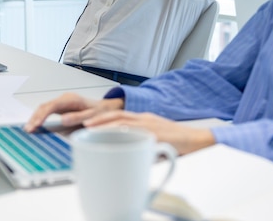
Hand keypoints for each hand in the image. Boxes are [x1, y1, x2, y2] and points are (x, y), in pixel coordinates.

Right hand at [24, 92, 124, 131]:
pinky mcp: (60, 106)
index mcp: (71, 99)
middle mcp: (64, 98)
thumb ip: (77, 117)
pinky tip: (35, 125)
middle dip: (35, 117)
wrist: (104, 108)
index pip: (52, 106)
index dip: (42, 115)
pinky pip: (47, 110)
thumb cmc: (99, 112)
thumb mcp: (91, 115)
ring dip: (35, 117)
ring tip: (28, 129)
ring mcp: (62, 102)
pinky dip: (40, 117)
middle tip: (28, 129)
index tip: (36, 124)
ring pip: (44, 107)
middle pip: (45, 106)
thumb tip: (63, 120)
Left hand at [83, 110, 215, 154]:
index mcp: (141, 120)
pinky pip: (130, 128)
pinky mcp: (152, 130)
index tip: (82, 123)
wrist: (197, 140)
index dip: (98, 118)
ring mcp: (147, 123)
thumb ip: (139, 145)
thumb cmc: (177, 143)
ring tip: (83, 125)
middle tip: (76, 122)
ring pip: (118, 119)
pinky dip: (114, 129)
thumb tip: (122, 157)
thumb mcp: (154, 142)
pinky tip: (103, 132)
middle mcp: (142, 118)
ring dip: (98, 122)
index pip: (115, 116)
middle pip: (112, 114)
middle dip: (92, 118)